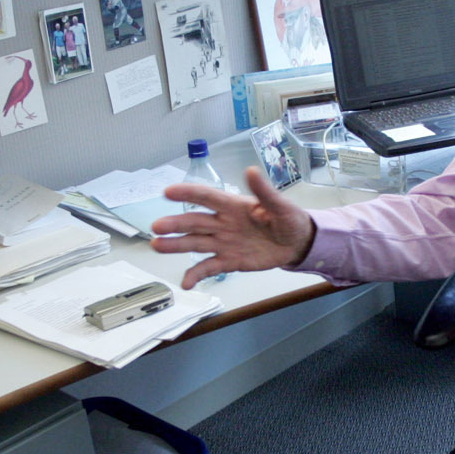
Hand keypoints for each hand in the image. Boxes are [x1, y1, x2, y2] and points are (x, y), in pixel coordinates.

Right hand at [149, 166, 317, 288]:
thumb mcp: (281, 205)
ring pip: (195, 243)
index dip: (188, 193)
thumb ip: (264, 191)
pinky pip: (209, 268)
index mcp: (233, 205)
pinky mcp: (229, 261)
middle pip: (195, 222)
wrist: (297, 243)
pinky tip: (185, 283)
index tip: (168, 192)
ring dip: (176, 245)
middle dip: (175, 224)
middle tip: (157, 226)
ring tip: (158, 246)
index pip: (207, 197)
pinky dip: (196, 275)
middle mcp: (223, 223)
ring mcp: (224, 243)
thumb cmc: (289, 219)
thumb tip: (251, 170)